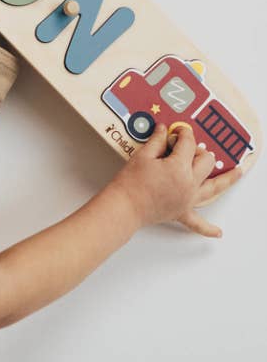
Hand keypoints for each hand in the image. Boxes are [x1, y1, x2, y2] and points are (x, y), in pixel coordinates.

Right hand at [110, 123, 240, 237]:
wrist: (124, 206)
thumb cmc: (131, 182)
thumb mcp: (143, 155)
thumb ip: (157, 141)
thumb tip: (164, 130)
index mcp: (179, 167)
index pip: (188, 143)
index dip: (183, 133)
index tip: (178, 130)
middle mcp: (189, 183)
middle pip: (205, 161)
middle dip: (198, 151)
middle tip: (186, 148)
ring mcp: (188, 199)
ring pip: (213, 188)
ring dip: (227, 181)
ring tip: (237, 173)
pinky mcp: (181, 212)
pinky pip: (198, 223)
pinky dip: (208, 228)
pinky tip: (217, 231)